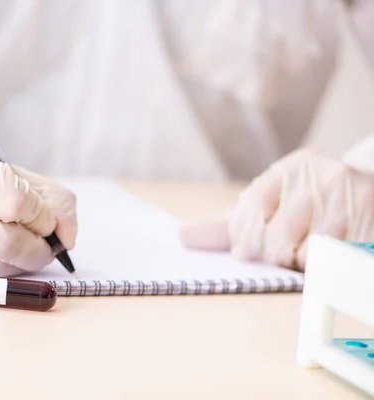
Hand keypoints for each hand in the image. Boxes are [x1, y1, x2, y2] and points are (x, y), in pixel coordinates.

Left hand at [180, 149, 373, 269]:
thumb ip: (228, 222)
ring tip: (307, 247)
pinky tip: (324, 252)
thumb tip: (183, 236)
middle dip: (270, 255)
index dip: (244, 239)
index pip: (249, 212)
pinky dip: (319, 269)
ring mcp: (346, 204)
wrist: (370, 192)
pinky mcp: (364, 230)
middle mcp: (319, 179)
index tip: (246, 248)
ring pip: (300, 257)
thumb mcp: (270, 202)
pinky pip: (327, 265)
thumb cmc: (308, 204)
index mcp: (289, 169)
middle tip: (281, 249)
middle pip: (272, 242)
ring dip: (297, 263)